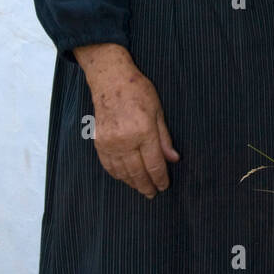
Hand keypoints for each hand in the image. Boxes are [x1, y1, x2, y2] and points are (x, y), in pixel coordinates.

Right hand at [74, 44, 178, 198]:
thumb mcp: (158, 111)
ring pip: (122, 172)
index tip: (164, 186)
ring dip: (132, 183)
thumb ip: (164, 138)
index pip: (154, 164)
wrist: (110, 80)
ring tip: (141, 188)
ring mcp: (110, 143)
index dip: (160, 178)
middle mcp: (126, 140)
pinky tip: (124, 178)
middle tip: (153, 193)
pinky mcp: (99, 142)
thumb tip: (173, 159)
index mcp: (144, 131)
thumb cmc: (138, 91)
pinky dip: (118, 175)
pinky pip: (109, 165)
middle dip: (147, 185)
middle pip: (138, 172)